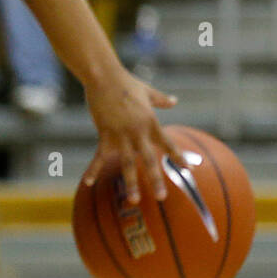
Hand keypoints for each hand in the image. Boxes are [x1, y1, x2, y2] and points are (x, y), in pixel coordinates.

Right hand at [81, 67, 183, 204]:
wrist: (105, 77)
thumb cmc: (126, 82)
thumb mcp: (148, 91)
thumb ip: (162, 99)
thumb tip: (175, 101)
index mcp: (151, 122)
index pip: (167, 143)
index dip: (177, 156)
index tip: (187, 169)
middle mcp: (138, 131)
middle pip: (149, 159)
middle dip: (156, 179)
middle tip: (162, 197)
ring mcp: (121, 134)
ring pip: (127, 164)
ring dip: (130, 183)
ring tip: (133, 200)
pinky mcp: (104, 134)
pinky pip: (99, 156)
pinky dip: (93, 169)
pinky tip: (88, 182)